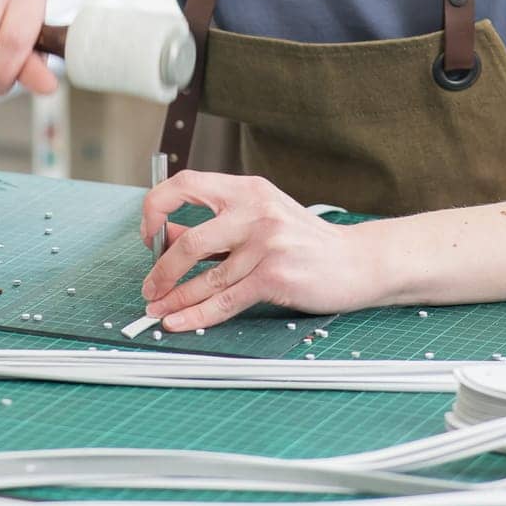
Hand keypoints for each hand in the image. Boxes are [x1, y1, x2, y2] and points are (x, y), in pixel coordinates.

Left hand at [138, 170, 381, 331]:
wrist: (356, 262)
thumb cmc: (304, 242)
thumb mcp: (261, 218)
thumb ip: (218, 226)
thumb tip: (164, 239)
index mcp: (247, 189)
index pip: (186, 184)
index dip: (157, 207)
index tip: (149, 234)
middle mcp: (255, 211)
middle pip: (190, 240)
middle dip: (162, 270)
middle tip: (149, 287)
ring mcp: (267, 244)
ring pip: (207, 278)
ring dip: (175, 299)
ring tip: (158, 310)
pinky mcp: (276, 276)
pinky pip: (226, 300)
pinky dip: (197, 315)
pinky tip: (180, 321)